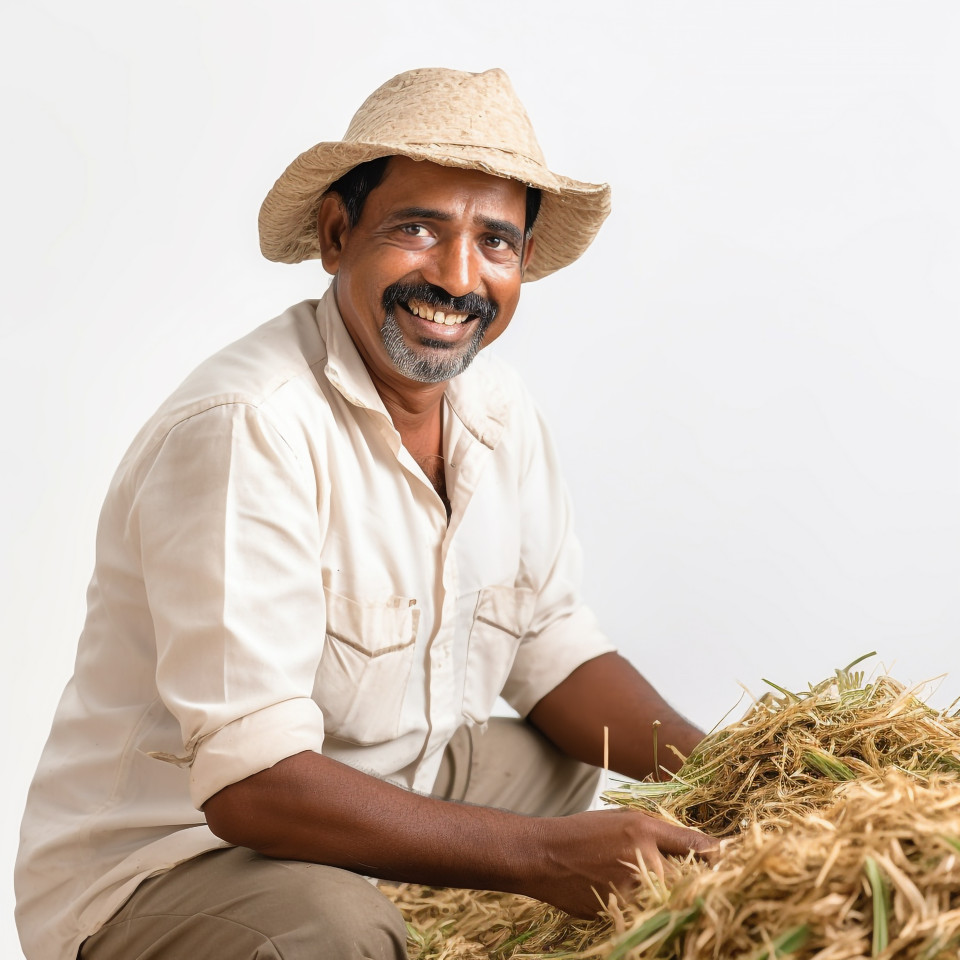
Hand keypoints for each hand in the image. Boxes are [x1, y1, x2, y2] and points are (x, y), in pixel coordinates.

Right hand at [527, 808, 716, 917]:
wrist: (545, 856)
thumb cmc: (586, 831)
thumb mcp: (625, 818)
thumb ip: (662, 832)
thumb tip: (702, 847)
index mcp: (644, 830)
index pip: (696, 846)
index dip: (717, 855)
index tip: (724, 859)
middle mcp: (641, 860)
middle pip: (691, 879)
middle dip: (701, 881)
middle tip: (706, 882)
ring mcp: (630, 891)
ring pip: (670, 900)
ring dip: (674, 898)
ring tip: (660, 889)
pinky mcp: (619, 914)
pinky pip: (647, 914)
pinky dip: (649, 910)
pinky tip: (637, 900)